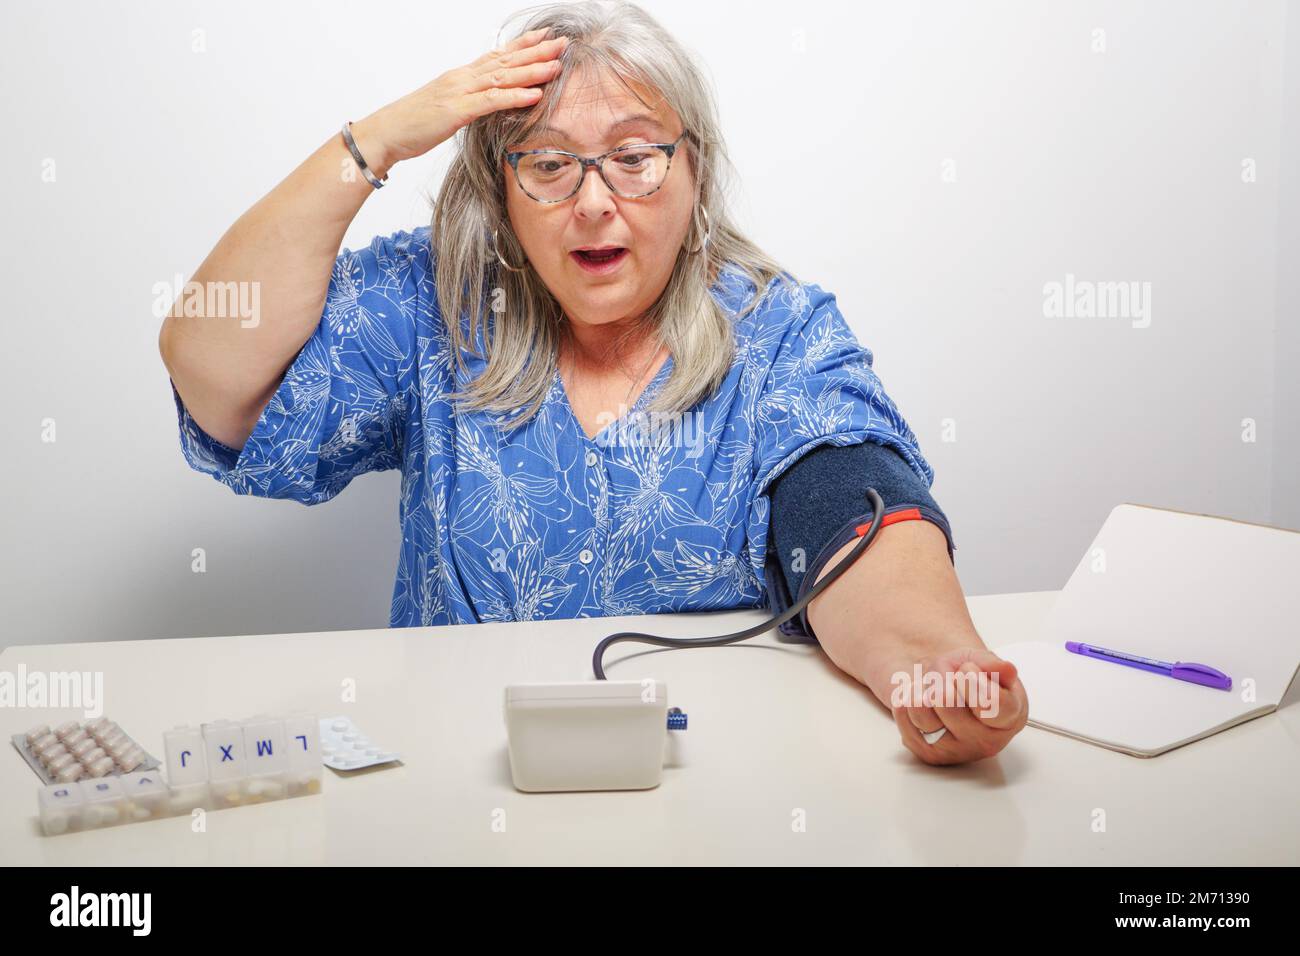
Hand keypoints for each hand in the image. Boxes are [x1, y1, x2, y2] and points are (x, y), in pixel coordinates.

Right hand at [350, 27, 568, 175]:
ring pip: (502, 77)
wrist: (385, 133)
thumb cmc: (414, 125)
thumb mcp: (447, 109)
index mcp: (461, 77)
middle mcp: (462, 78)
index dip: (523, 45)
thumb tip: (488, 103)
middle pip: (505, 61)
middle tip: (563, 42)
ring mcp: (459, 92)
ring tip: (557, 65)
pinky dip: (514, 97)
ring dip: (532, 71)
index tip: (546, 36)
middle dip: (536, 52)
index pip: (498, 56)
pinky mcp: (456, 111)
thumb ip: (469, 102)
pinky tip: (535, 94)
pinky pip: (490, 102)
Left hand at [888, 646, 1028, 765]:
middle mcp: (988, 742)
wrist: (946, 691)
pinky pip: (905, 722)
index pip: (991, 704)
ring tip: (933, 688)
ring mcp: (958, 752)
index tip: (966, 670)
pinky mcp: (931, 756)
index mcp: (1010, 717)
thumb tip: (1006, 670)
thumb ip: (992, 664)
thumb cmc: (969, 678)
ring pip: (923, 715)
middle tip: (949, 679)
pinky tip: (919, 700)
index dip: (973, 682)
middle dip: (942, 681)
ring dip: (921, 692)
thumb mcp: (982, 661)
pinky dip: (905, 703)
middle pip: (949, 706)